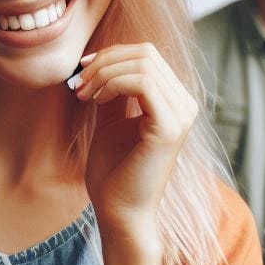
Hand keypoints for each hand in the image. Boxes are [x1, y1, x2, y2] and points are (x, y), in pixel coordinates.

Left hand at [74, 44, 196, 238]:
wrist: (118, 212)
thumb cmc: (114, 171)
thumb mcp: (110, 119)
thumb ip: (112, 90)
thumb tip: (100, 60)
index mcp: (173, 101)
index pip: (146, 55)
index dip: (110, 54)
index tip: (81, 71)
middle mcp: (184, 105)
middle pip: (146, 53)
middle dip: (105, 61)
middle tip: (79, 83)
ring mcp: (181, 116)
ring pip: (144, 64)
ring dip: (105, 73)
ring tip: (85, 95)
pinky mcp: (170, 128)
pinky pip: (143, 83)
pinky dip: (114, 84)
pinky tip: (97, 101)